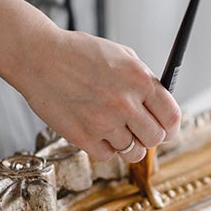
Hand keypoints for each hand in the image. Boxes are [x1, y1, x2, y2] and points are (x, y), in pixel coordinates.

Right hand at [18, 28, 181, 162]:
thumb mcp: (121, 56)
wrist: (39, 57)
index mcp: (139, 80)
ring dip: (126, 143)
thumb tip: (161, 105)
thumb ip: (144, 81)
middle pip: (155, 139)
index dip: (171, 127)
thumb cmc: (78, 54)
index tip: (166, 129)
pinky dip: (103, 147)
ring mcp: (105, 123)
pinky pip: (107, 156)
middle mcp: (125, 103)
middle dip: (148, 136)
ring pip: (133, 152)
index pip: (172, 116)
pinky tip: (94, 129)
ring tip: (111, 126)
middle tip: (136, 128)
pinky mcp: (84, 138)